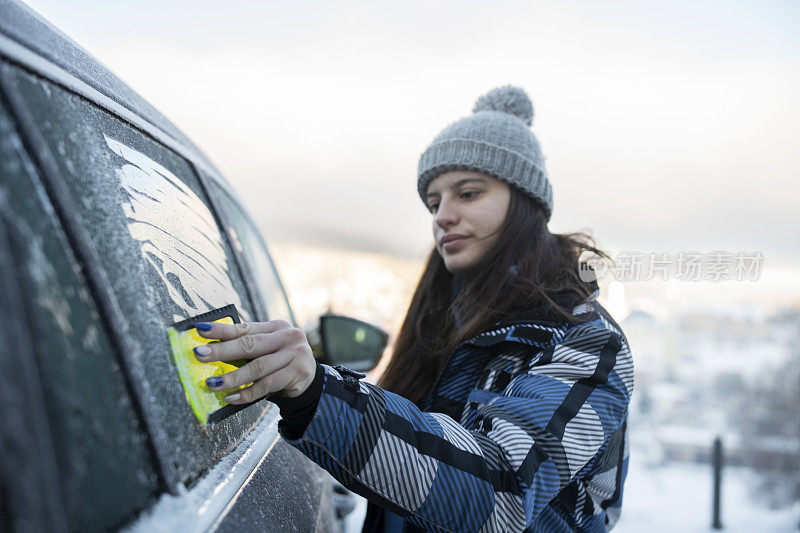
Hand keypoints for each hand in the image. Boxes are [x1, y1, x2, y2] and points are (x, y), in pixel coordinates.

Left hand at [192, 319, 315, 403]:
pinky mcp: (299, 373)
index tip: (201, 330)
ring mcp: (296, 354)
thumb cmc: (280, 364)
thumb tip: (212, 352)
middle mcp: (288, 337)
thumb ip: (248, 348)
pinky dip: (247, 393)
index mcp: (276, 327)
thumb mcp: (268, 350)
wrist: (310, 381)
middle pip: (250, 344)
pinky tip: (232, 397)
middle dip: (222, 350)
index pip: (245, 328)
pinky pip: (267, 385)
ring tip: (212, 383)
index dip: (222, 329)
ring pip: (258, 367)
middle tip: (200, 354)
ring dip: (232, 377)